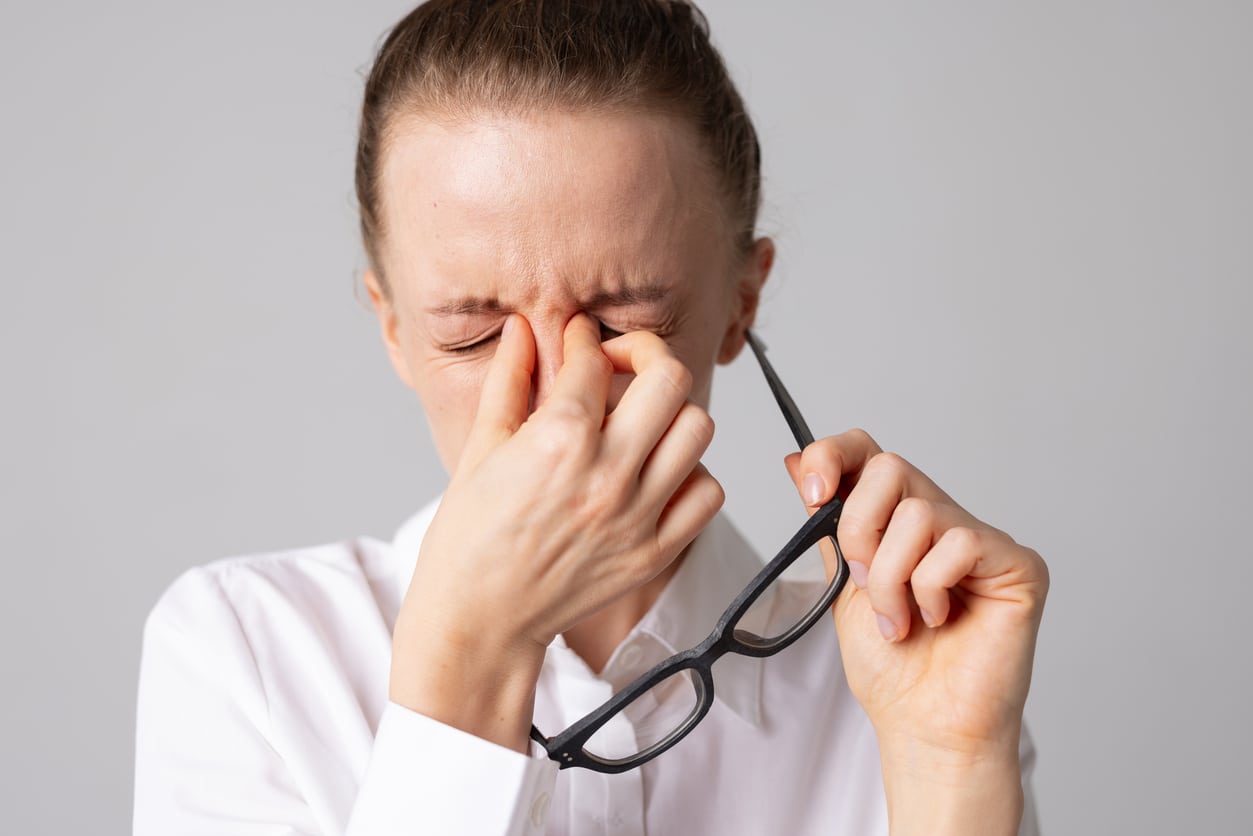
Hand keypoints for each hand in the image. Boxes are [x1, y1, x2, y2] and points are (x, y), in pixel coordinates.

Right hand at [390, 314, 722, 750]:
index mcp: (558, 440)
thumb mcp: (479, 448)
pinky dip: (689, 475)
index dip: (584, 338)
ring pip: (698, 429)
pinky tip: (654, 473)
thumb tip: (525, 330)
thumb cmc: (470, 539)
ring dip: (670, 415)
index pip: (595, 358)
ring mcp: (638, 515)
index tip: (579, 339)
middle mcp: (608, 473)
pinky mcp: (655, 551)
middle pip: (669, 378)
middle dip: (645, 356)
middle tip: (621, 366)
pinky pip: (707, 494)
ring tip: (639, 422)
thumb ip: (509, 381)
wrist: (480, 620)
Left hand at [785, 429, 1047, 833]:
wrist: (922, 726)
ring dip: (891, 577)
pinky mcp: (1018, 564)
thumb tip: (800, 461)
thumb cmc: (892, 668)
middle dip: (859, 531)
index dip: (835, 455)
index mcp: (899, 520)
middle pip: (890, 468)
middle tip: (863, 585)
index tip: (813, 493)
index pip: (870, 452)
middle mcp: (943, 520)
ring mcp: (983, 539)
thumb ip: (828, 524)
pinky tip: (940, 619)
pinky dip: (931, 588)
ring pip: (918, 513)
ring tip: (901, 619)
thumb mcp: (842, 584)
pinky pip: (958, 543)